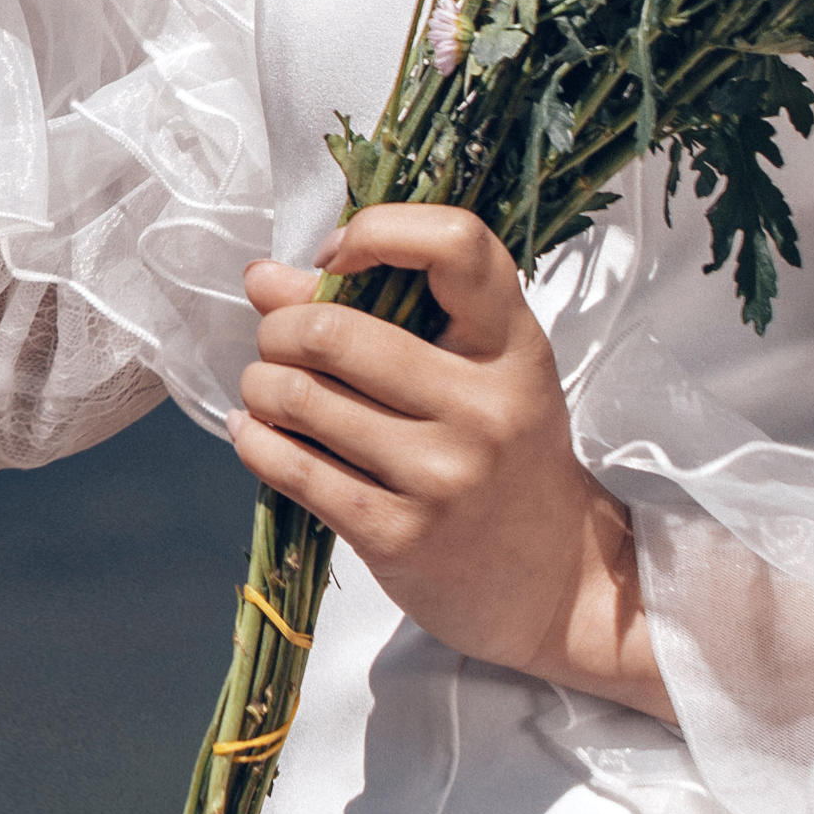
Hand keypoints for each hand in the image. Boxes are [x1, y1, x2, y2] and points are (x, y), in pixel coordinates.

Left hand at [231, 206, 670, 722]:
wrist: (559, 584)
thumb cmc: (505, 456)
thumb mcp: (472, 372)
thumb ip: (375, 311)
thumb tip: (261, 278)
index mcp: (513, 346)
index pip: (457, 243)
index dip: (378, 230)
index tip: (337, 258)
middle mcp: (484, 407)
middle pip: (333, 331)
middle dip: (279, 330)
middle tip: (279, 342)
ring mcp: (443, 476)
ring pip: (298, 398)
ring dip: (260, 386)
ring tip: (269, 391)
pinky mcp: (400, 536)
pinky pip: (291, 468)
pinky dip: (255, 441)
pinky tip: (258, 434)